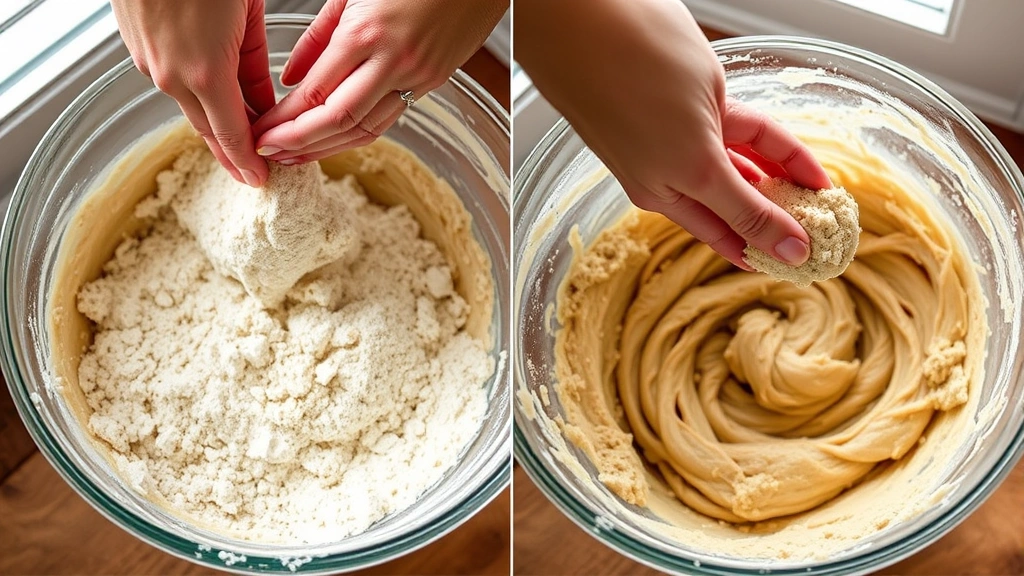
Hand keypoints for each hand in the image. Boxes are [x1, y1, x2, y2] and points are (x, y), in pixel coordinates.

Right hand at [112, 0, 273, 185]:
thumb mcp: (249, 14)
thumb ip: (256, 63)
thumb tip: (264, 100)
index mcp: (206, 73)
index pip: (232, 135)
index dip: (249, 162)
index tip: (262, 180)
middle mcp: (173, 76)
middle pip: (208, 129)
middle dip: (232, 153)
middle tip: (253, 171)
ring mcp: (150, 63)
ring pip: (189, 106)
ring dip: (213, 124)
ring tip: (239, 140)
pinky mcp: (137, 48)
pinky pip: (171, 83)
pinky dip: (194, 96)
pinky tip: (212, 99)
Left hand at [252, 0, 506, 163]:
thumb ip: (317, 37)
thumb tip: (291, 78)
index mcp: (365, 32)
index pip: (316, 93)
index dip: (284, 120)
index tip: (261, 132)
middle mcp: (392, 60)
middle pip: (338, 120)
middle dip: (298, 143)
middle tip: (269, 153)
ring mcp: (417, 75)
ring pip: (366, 129)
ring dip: (327, 148)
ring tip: (295, 157)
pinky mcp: (433, 82)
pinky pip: (390, 118)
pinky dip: (358, 135)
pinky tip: (334, 141)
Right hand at [516, 0, 831, 268]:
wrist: (591, 17)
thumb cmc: (630, 85)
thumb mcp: (697, 161)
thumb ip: (745, 207)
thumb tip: (787, 251)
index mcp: (662, 193)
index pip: (727, 234)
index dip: (767, 249)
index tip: (810, 263)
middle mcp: (671, 168)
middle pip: (738, 201)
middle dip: (781, 218)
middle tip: (829, 233)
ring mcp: (687, 130)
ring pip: (744, 165)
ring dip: (783, 182)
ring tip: (825, 199)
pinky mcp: (699, 98)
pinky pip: (745, 133)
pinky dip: (774, 148)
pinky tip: (800, 162)